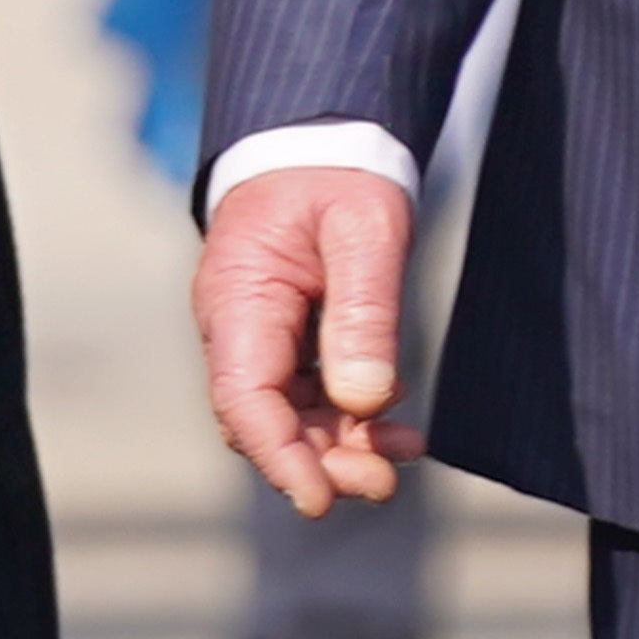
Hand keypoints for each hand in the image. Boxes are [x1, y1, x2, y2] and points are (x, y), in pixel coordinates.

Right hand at [194, 164, 421, 516]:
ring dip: (340, 448)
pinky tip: (395, 426)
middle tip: (383, 483)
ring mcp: (260, 337)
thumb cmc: (337, 173)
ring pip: (289, 417)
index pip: (244, 400)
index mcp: (238, 299)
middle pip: (264, 421)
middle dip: (320, 462)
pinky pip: (310, 396)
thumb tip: (364, 400)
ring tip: (402, 456)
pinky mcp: (288, 340)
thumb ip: (363, 312)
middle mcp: (236, 327)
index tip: (321, 499)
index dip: (279, 457)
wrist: (321, 139)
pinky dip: (351, 419)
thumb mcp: (365, 230)